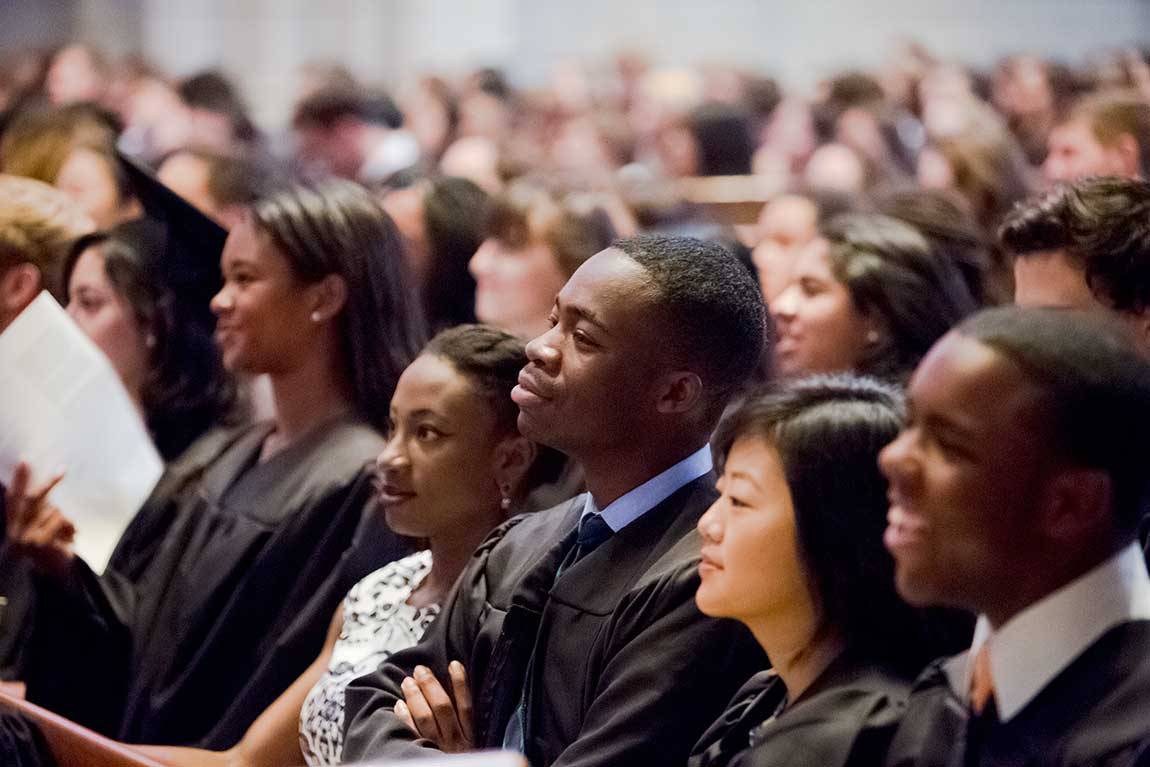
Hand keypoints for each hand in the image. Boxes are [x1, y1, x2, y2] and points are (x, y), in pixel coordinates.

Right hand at [5, 462, 74, 576]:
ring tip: (67, 533)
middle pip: (32, 499)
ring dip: (65, 518)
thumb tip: (51, 491)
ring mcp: (26, 536)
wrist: (46, 574)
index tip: (25, 460)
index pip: (14, 497)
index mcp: (14, 522)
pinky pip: (60, 521)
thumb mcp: (38, 529)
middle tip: (63, 469)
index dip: (19, 480)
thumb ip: (39, 511)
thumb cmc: (44, 547)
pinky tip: (70, 538)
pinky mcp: (39, 542)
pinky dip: (69, 526)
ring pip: (53, 511)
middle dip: (48, 484)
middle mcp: (16, 528)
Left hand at [394, 661, 474, 752]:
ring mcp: (437, 750)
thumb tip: (456, 694)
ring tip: (409, 681)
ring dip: (416, 696)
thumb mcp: (472, 748)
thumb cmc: (462, 763)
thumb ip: (465, 727)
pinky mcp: (421, 756)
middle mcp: (454, 743)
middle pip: (443, 707)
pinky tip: (399, 704)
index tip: (454, 664)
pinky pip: (410, 734)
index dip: (460, 683)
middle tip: (421, 670)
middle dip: (431, 685)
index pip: (466, 706)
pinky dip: (404, 717)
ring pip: (426, 718)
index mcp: (470, 739)